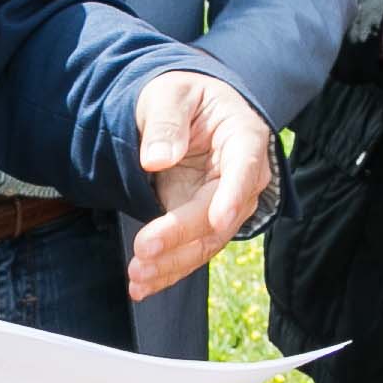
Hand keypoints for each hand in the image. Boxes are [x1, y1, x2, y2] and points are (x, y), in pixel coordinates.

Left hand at [126, 70, 274, 300]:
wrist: (185, 114)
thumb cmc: (183, 98)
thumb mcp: (170, 95)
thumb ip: (167, 123)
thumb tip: (157, 159)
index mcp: (243, 137)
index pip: (245, 167)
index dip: (233, 196)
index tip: (217, 219)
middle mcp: (242, 178)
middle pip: (219, 214)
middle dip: (182, 236)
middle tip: (145, 250)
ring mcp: (224, 205)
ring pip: (205, 242)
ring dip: (172, 263)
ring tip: (138, 277)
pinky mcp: (201, 223)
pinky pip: (189, 251)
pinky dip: (166, 271)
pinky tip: (141, 287)